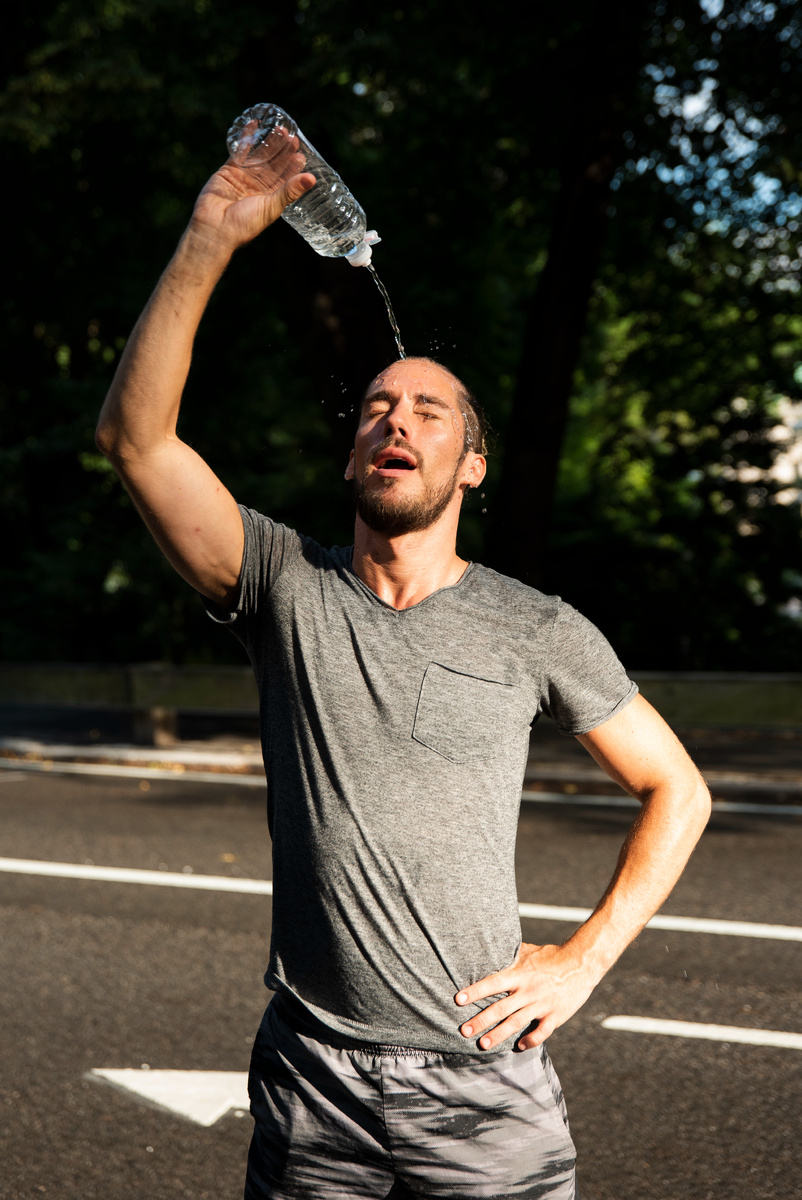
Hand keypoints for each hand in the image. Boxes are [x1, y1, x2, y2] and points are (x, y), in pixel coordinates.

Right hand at [190, 124, 314, 253]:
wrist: (215, 228)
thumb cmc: (245, 224)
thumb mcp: (271, 207)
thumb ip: (290, 191)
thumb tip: (312, 179)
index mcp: (271, 197)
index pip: (286, 178)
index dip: (293, 165)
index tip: (301, 152)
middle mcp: (259, 186)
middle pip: (274, 163)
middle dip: (282, 150)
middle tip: (291, 134)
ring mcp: (244, 176)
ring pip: (259, 155)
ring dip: (268, 142)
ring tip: (278, 128)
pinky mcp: (228, 170)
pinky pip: (240, 151)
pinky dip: (247, 138)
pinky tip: (254, 124)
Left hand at [455, 941, 600, 1050]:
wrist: (581, 963)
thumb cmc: (552, 956)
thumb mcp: (528, 951)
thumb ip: (510, 955)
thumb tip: (490, 949)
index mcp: (520, 974)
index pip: (493, 983)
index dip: (476, 991)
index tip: (459, 1000)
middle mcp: (528, 990)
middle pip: (501, 1008)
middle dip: (481, 1020)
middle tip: (464, 1031)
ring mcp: (542, 1004)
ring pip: (517, 1023)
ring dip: (499, 1035)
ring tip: (483, 1044)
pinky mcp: (555, 1015)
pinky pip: (541, 1032)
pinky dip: (530, 1041)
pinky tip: (519, 1047)